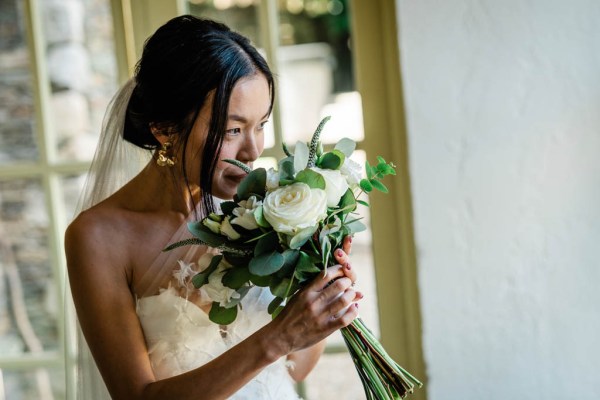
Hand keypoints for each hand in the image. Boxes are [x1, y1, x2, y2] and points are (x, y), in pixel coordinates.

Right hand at [269, 236, 361, 354]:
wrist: (280, 336)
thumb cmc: (289, 315)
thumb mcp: (298, 297)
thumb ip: (314, 289)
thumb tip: (334, 279)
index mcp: (306, 292)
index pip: (326, 274)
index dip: (339, 269)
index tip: (343, 270)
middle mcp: (314, 302)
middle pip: (339, 285)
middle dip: (348, 281)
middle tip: (349, 283)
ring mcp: (320, 316)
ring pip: (344, 300)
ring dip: (352, 295)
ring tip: (352, 294)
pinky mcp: (325, 329)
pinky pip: (345, 319)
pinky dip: (353, 312)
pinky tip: (354, 308)